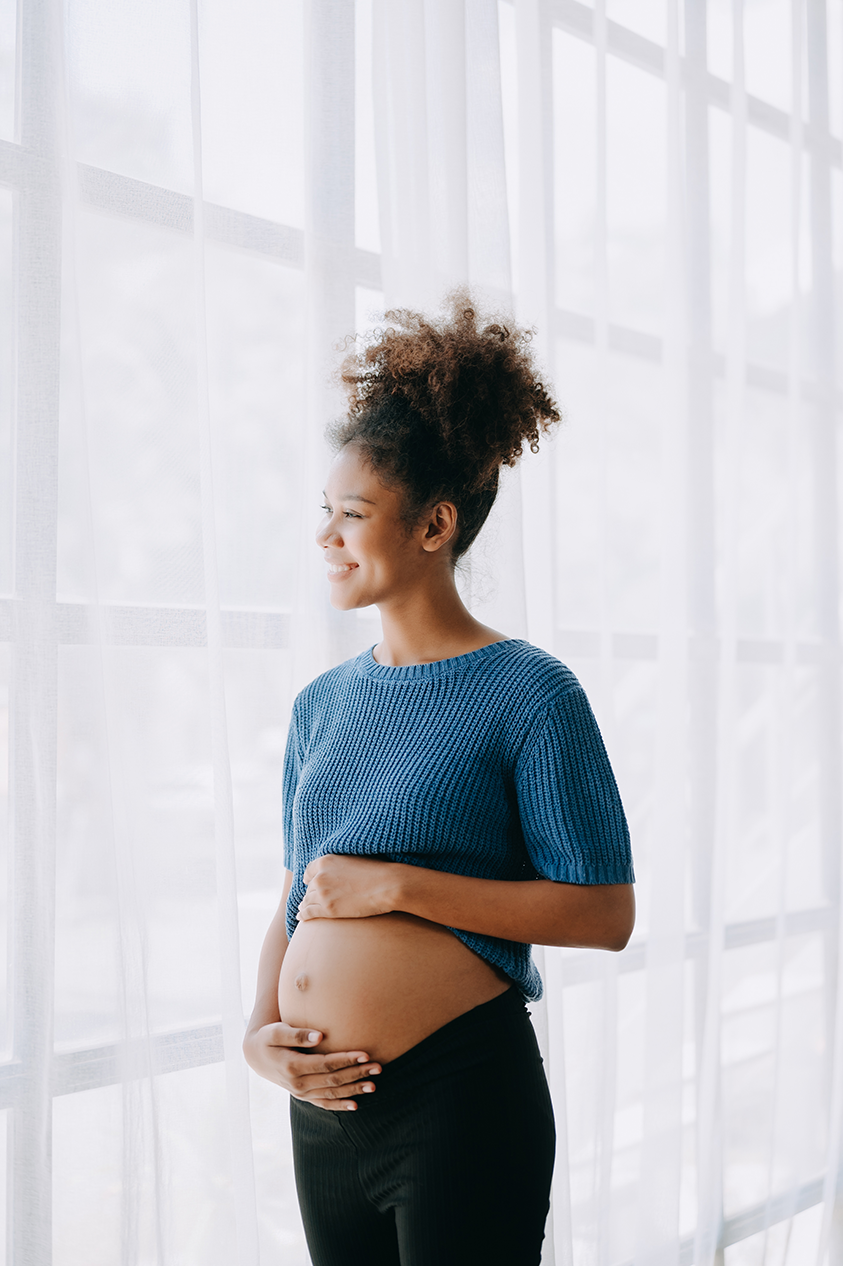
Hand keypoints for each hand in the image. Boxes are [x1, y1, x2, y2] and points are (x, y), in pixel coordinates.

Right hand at [242, 1022, 380, 1110]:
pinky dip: (339, 1105)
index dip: (346, 1059)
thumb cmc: (268, 1037)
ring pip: (332, 1093)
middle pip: (333, 1080)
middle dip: (357, 1074)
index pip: (326, 1064)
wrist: (256, 1056)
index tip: (365, 1054)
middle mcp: (298, 1084)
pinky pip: (324, 1103)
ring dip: (354, 1090)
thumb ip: (297, 1034)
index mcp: (293, 1066)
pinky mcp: (303, 1096)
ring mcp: (301, 1093)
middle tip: (378, 1067)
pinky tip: (355, 1105)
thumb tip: (320, 1036)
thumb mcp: (277, 1032)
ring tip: (374, 1085)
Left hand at [297, 854, 398, 921]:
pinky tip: (301, 917)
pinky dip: (303, 915)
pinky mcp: (328, 909)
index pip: (310, 871)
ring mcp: (323, 893)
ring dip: (305, 905)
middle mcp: (320, 876)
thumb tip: (334, 873)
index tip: (309, 882)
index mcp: (326, 860)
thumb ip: (339, 866)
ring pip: (308, 900)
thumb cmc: (376, 872)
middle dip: (310, 893)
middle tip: (308, 899)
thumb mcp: (352, 861)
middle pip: (310, 887)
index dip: (309, 878)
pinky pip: (309, 912)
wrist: (386, 885)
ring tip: (303, 909)